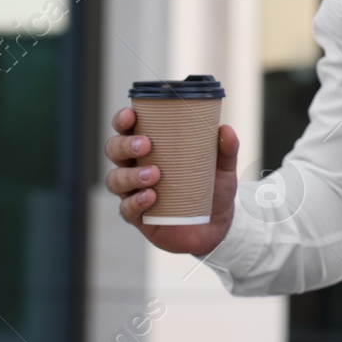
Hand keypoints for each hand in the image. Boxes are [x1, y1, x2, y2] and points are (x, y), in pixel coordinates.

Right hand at [103, 107, 239, 257]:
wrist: (216, 226)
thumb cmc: (212, 189)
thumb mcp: (223, 168)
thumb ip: (226, 148)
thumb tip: (225, 129)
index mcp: (151, 148)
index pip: (127, 128)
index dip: (122, 120)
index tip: (131, 115)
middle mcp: (136, 166)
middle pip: (114, 150)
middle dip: (124, 145)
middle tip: (145, 145)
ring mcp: (134, 192)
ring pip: (115, 179)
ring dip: (131, 175)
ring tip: (154, 175)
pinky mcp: (138, 216)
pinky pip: (127, 208)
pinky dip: (136, 201)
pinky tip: (151, 197)